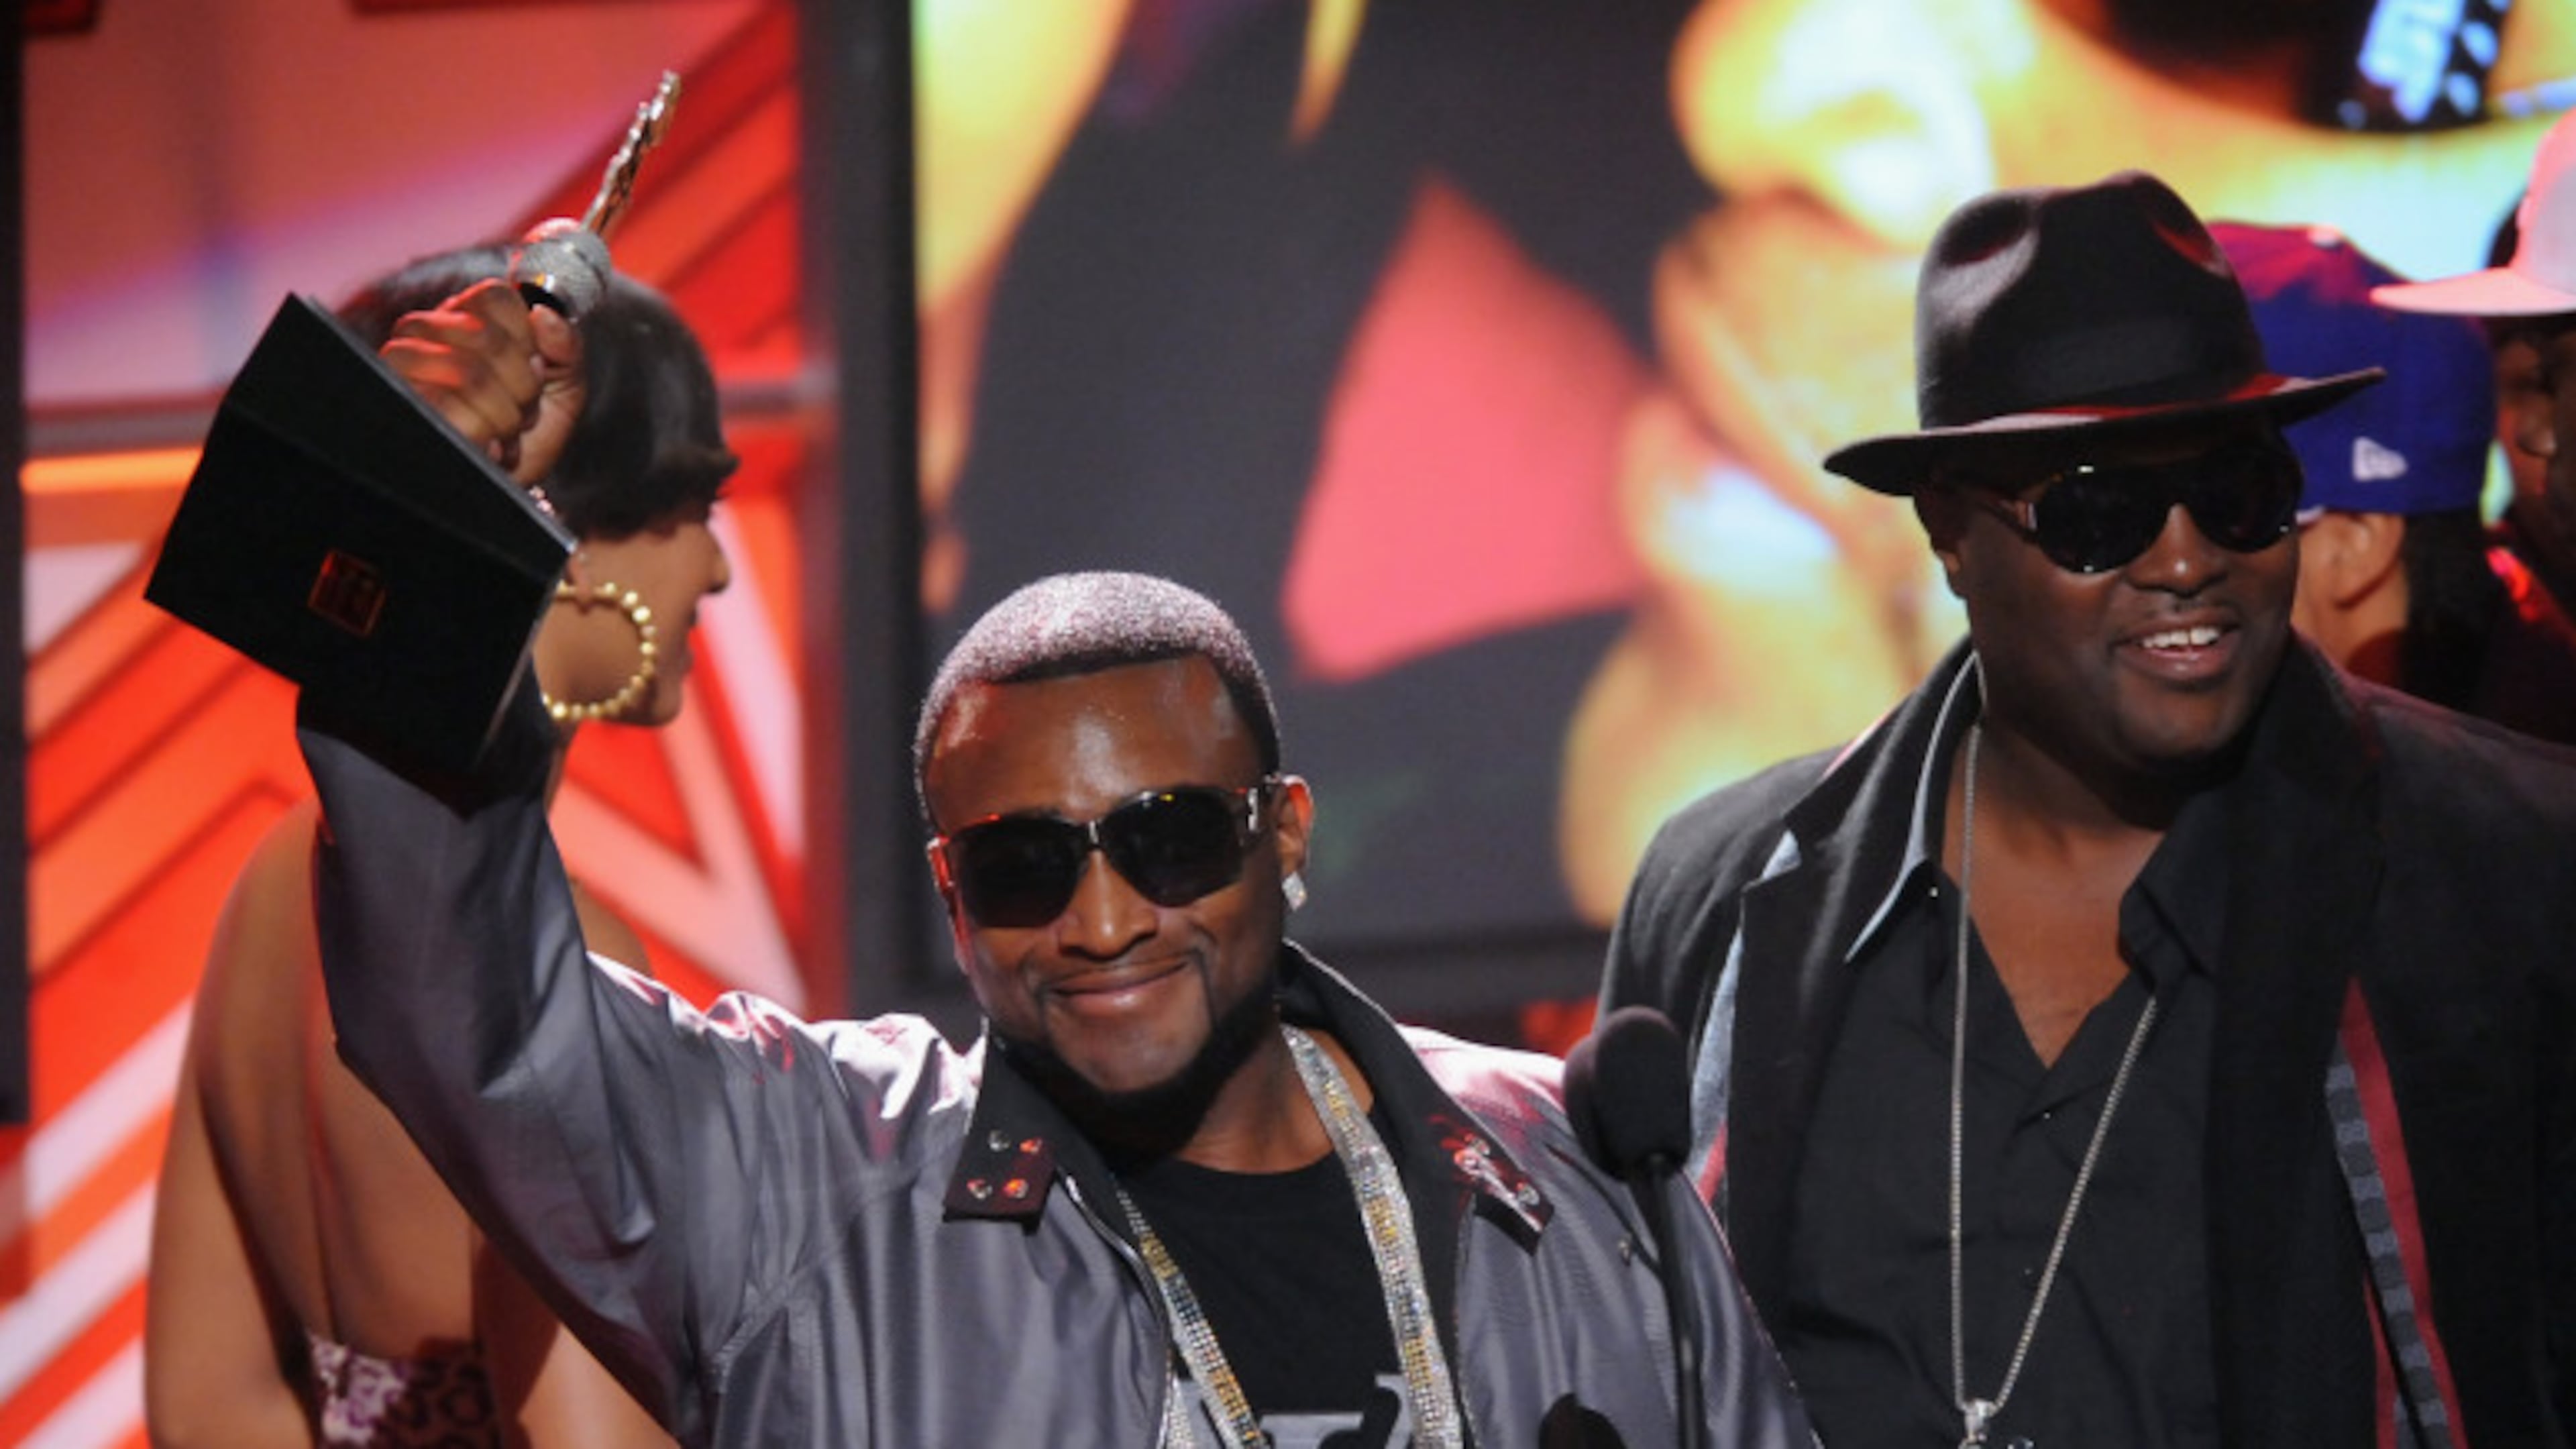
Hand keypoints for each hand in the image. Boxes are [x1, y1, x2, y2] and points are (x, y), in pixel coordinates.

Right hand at [379, 280, 583, 482]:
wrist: (502, 487)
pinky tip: (486, 446)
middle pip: (485, 336)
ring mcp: (403, 366)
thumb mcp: (562, 389)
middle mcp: (427, 332)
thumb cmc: (525, 435)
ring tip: (502, 431)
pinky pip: (444, 407)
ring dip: (502, 414)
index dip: (527, 338)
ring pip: (465, 372)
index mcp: (468, 317)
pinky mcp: (395, 402)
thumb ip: (566, 348)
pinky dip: (481, 435)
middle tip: (521, 410)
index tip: (535, 370)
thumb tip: (545, 315)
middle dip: (521, 385)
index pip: (494, 295)